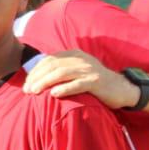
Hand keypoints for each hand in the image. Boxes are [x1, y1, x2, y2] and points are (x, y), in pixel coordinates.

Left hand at [22, 50, 136, 108]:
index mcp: (74, 55)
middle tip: (26, 90)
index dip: (35, 71)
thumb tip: (38, 78)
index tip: (26, 83)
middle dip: (36, 77)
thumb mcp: (78, 72)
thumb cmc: (96, 84)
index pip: (49, 59)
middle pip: (52, 65)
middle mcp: (81, 60)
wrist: (122, 89)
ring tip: (34, 92)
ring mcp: (89, 70)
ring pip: (62, 73)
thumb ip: (62, 71)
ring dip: (45, 82)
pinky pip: (77, 84)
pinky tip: (53, 94)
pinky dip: (64, 89)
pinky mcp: (96, 82)